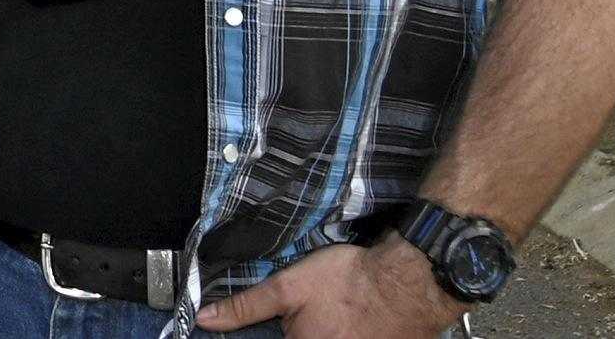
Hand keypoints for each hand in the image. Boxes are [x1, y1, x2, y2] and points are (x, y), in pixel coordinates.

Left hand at [198, 239, 466, 336]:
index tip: (285, 323)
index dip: (265, 335)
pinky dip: (344, 332)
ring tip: (334, 315)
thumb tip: (205, 319)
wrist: (409, 282)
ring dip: (325, 329)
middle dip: (298, 330)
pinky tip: (347, 323)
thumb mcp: (287, 287)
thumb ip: (246, 307)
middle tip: (318, 311)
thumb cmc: (349, 281)